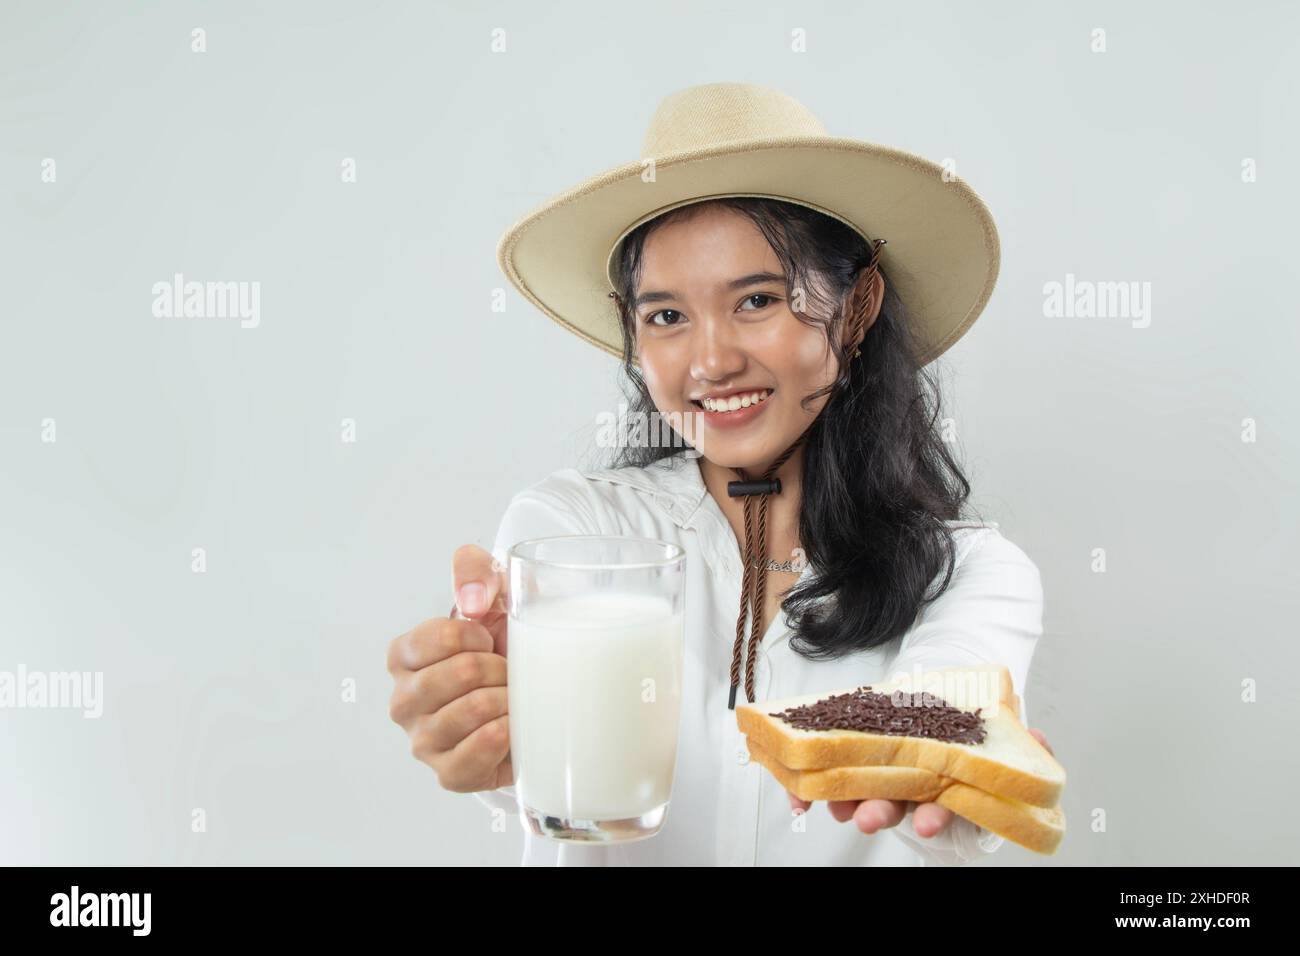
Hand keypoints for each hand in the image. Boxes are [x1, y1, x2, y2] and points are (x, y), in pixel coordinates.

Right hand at [387, 544, 512, 792]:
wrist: (529, 696)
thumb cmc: (501, 645)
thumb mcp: (492, 595)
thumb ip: (475, 572)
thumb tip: (473, 601)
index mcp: (403, 656)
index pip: (439, 637)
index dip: (477, 635)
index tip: (489, 638)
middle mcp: (403, 700)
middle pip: (461, 673)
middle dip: (498, 667)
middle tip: (508, 672)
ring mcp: (422, 741)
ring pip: (472, 711)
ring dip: (507, 699)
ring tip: (512, 697)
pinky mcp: (449, 774)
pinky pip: (472, 757)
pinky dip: (501, 737)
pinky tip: (510, 727)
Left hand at [786, 727, 1054, 836]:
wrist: (940, 697)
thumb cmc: (964, 722)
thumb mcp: (997, 729)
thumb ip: (1020, 738)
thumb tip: (1040, 738)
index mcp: (943, 781)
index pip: (942, 805)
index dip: (935, 816)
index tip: (929, 825)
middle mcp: (910, 785)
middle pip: (894, 804)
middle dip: (880, 813)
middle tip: (867, 820)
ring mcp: (879, 775)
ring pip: (858, 793)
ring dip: (843, 801)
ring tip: (831, 806)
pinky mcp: (850, 759)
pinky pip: (826, 777)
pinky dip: (808, 790)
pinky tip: (795, 797)